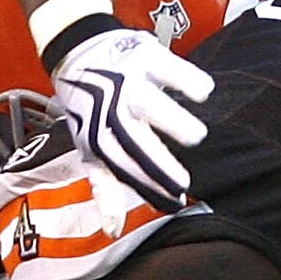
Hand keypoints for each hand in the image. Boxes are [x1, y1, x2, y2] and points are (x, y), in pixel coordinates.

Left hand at [50, 25, 213, 213]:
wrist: (77, 50)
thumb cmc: (90, 106)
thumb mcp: (90, 149)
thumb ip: (105, 188)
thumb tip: (113, 229)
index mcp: (99, 135)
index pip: (124, 166)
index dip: (147, 185)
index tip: (173, 199)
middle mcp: (111, 110)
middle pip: (134, 139)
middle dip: (157, 162)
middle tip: (182, 180)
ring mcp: (128, 83)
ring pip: (149, 103)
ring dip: (171, 120)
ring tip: (195, 136)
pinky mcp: (144, 57)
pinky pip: (167, 68)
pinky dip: (185, 79)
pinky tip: (203, 93)